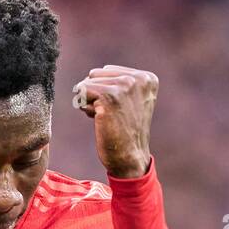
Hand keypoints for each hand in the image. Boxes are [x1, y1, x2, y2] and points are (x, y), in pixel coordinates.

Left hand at [72, 64, 157, 178]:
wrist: (129, 158)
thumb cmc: (125, 133)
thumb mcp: (131, 102)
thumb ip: (120, 84)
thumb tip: (90, 75)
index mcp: (147, 78)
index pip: (107, 70)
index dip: (106, 92)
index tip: (120, 111)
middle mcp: (139, 78)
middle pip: (95, 74)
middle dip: (96, 95)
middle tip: (112, 116)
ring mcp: (125, 86)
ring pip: (87, 82)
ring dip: (90, 101)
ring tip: (107, 118)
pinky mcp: (109, 95)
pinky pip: (81, 91)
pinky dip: (84, 107)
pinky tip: (99, 119)